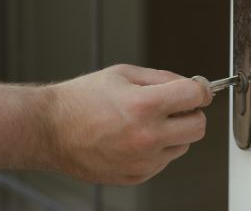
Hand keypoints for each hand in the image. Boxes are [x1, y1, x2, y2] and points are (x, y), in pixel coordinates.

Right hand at [32, 65, 211, 184]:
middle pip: (199, 126)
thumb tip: (191, 85)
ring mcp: (142, 161)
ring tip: (145, 122)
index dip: (200, 89)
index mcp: (144, 105)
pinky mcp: (136, 176)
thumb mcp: (123, 73)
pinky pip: (163, 161)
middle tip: (176, 106)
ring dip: (174, 133)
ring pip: (183, 146)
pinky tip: (134, 138)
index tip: (197, 89)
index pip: (196, 96)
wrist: (50, 130)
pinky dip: (157, 149)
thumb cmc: (81, 100)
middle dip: (191, 113)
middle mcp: (147, 136)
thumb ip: (162, 78)